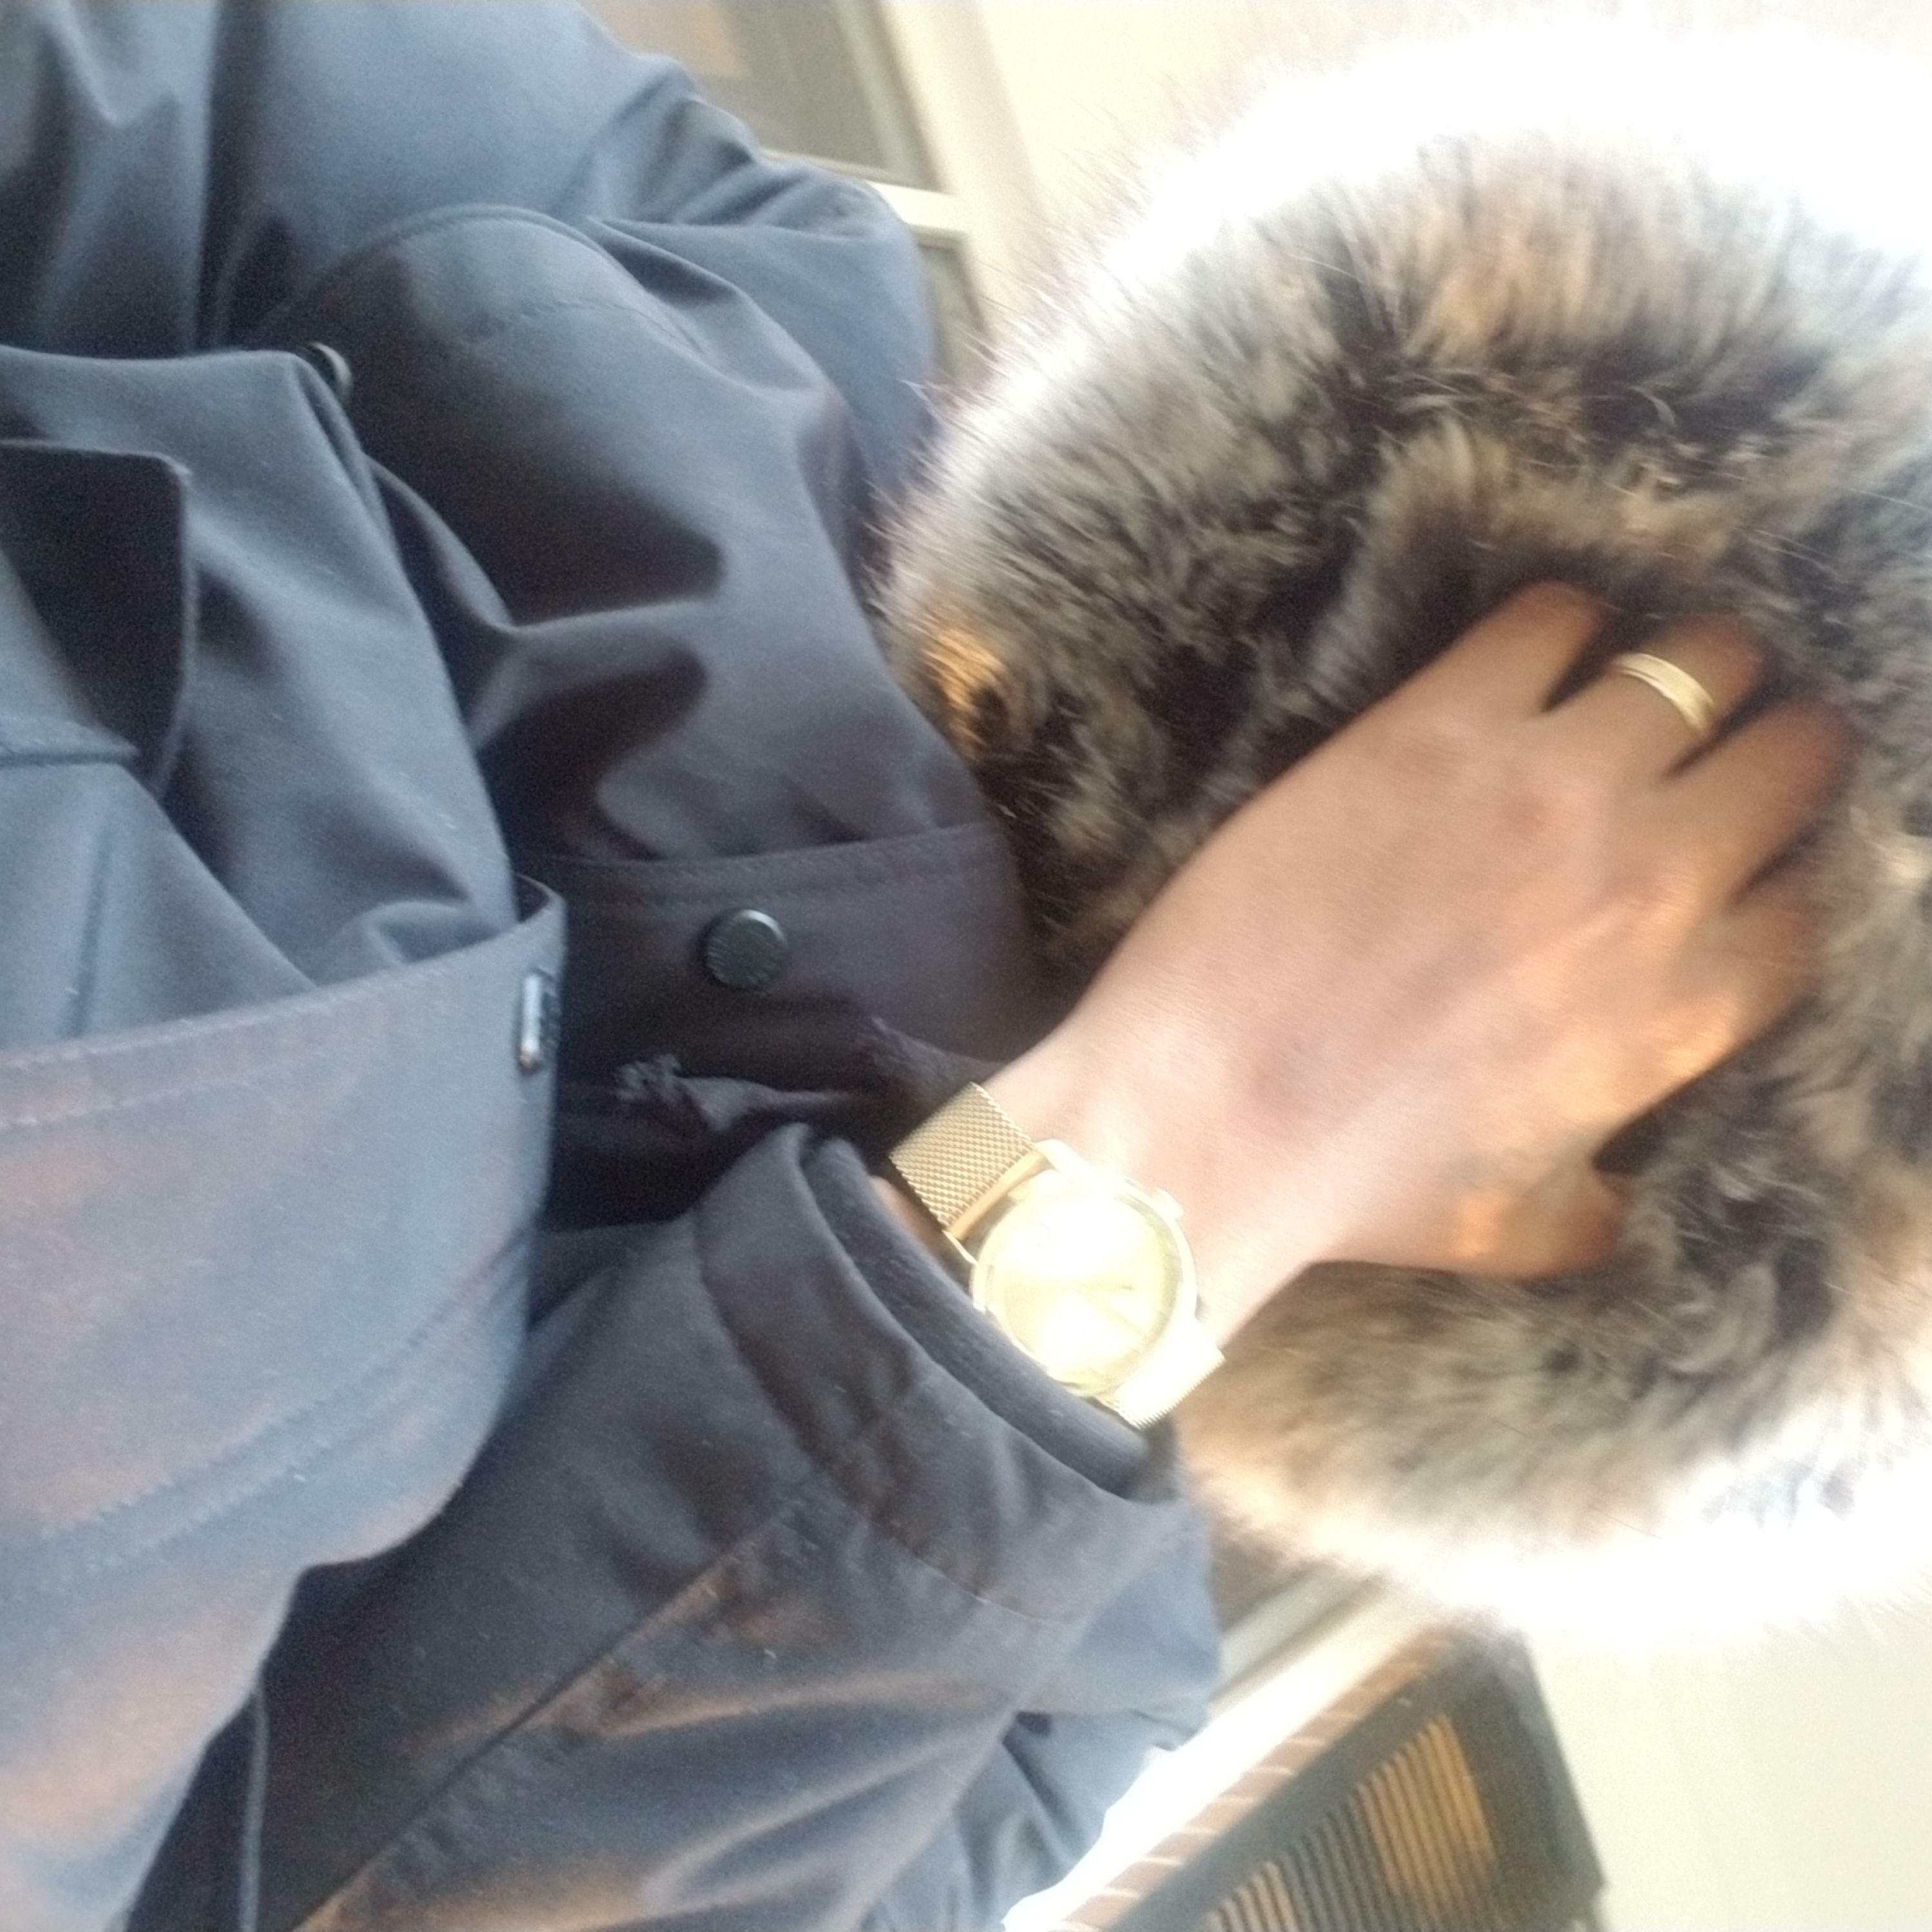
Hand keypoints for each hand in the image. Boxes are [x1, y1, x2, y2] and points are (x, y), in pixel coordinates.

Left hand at [980, 584, 1852, 1344]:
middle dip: (1766, 745)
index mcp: (1688, 1007)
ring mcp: (1548, 790)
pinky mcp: (1437, 729)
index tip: (1734, 868)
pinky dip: (1556, 625)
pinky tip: (1529, 656)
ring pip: (1695, 663)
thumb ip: (1604, 1203)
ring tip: (1636, 683)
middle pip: (1792, 756)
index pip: (1806, 903)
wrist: (1215, 1115)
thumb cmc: (1360, 1186)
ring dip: (1682, 669)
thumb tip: (1627, 1197)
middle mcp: (1651, 881)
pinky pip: (1547, 622)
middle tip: (1709, 747)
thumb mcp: (1523, 1229)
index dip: (1773, 878)